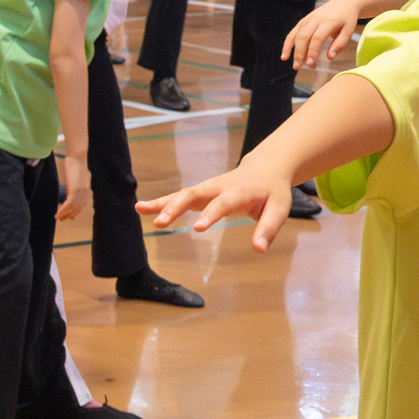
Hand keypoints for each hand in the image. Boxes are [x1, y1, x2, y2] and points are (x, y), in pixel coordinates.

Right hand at [56, 155, 90, 222]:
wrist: (77, 157)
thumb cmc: (76, 163)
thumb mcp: (77, 174)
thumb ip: (77, 181)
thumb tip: (74, 183)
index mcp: (86, 189)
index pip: (81, 204)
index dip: (76, 211)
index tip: (70, 217)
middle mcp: (85, 193)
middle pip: (77, 208)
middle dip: (69, 214)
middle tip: (61, 219)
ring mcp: (80, 192)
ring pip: (72, 207)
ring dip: (64, 214)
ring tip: (57, 218)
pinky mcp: (74, 191)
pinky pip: (68, 204)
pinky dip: (63, 210)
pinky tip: (57, 213)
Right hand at [138, 162, 297, 252]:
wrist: (264, 169)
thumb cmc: (272, 192)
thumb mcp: (279, 209)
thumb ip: (268, 229)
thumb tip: (259, 250)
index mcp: (239, 191)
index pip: (222, 203)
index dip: (210, 214)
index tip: (197, 228)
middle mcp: (218, 187)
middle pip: (193, 194)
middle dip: (175, 207)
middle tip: (160, 223)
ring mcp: (206, 188)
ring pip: (181, 194)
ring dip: (162, 203)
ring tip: (140, 210)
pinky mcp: (199, 192)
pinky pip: (178, 196)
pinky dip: (160, 202)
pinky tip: (141, 208)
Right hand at [285, 0, 362, 67]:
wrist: (342, 3)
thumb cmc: (347, 20)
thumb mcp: (349, 30)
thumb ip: (340, 44)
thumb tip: (329, 58)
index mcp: (328, 21)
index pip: (317, 38)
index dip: (312, 51)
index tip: (311, 65)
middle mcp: (315, 19)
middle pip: (303, 37)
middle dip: (299, 53)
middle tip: (298, 67)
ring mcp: (307, 20)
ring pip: (296, 36)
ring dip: (292, 51)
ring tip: (294, 65)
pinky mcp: (302, 22)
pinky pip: (292, 34)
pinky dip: (287, 45)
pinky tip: (285, 56)